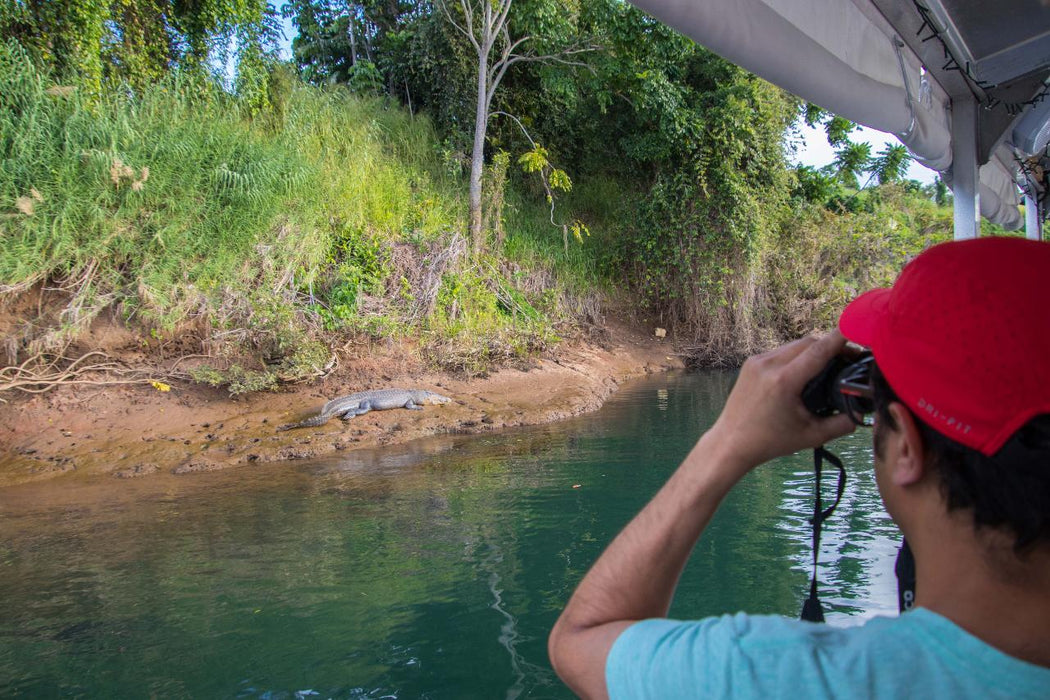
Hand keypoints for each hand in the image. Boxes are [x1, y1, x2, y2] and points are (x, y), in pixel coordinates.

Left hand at [705, 332, 856, 472]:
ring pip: (795, 345)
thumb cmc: (770, 442)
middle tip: (850, 359)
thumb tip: (864, 411)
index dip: (841, 339)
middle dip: (832, 346)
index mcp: (784, 380)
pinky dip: (797, 356)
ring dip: (814, 350)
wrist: (730, 442)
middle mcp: (768, 365)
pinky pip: (781, 351)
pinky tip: (807, 369)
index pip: (819, 350)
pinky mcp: (751, 363)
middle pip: (809, 342)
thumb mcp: (812, 435)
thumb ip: (842, 423)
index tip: (860, 331)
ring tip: (830, 364)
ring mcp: (757, 361)